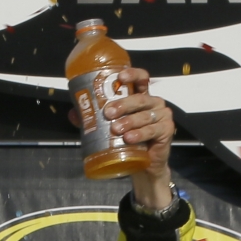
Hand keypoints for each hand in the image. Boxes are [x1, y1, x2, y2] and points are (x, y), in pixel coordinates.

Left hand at [69, 67, 175, 210]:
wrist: (142, 165)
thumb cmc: (128, 142)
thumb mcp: (110, 129)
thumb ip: (93, 119)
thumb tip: (73, 113)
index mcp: (140, 98)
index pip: (141, 79)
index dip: (132, 75)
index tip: (120, 78)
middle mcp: (153, 103)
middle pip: (140, 99)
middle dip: (123, 104)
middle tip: (108, 113)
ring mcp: (162, 116)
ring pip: (145, 115)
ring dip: (130, 121)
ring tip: (116, 129)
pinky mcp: (167, 130)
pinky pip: (153, 130)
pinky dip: (141, 134)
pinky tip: (130, 138)